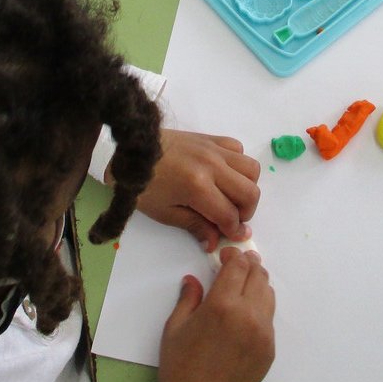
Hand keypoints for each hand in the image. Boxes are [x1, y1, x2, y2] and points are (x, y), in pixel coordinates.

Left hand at [134, 130, 259, 252]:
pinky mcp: (210, 138)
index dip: (233, 230)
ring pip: (251, 169)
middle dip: (246, 212)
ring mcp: (213, 149)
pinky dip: (238, 165)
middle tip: (232, 219)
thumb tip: (215, 242)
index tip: (231, 236)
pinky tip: (224, 175)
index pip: (229, 214)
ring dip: (247, 187)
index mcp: (197, 187)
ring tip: (231, 197)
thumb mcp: (165, 212)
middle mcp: (212, 165)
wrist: (131, 152)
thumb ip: (195, 225)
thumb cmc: (143, 186)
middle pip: (250, 192)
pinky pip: (238, 149)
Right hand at [158, 249, 274, 381]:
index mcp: (222, 305)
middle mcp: (248, 314)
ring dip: (257, 284)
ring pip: (268, 294)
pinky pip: (269, 318)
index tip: (225, 257)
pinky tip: (245, 315)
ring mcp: (263, 332)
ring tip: (243, 288)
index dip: (233, 256)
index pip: (238, 265)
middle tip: (236, 267)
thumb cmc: (181, 367)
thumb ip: (188, 298)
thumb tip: (194, 280)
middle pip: (258, 274)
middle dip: (248, 265)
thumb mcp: (175, 328)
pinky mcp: (270, 348)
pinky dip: (260, 308)